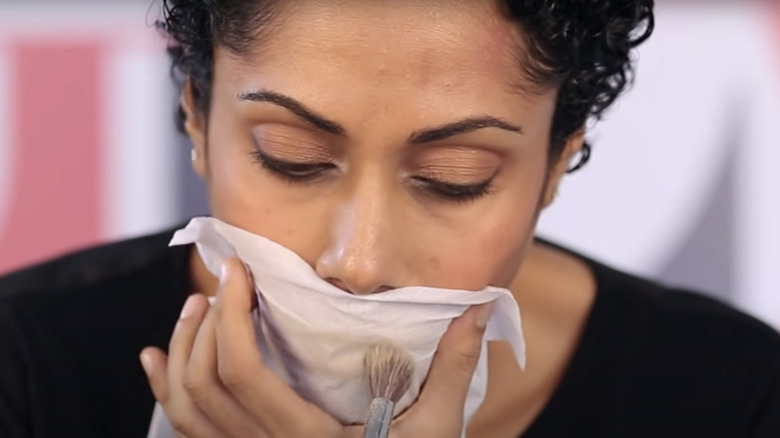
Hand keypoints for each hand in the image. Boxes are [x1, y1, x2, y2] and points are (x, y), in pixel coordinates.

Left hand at [140, 258, 492, 437]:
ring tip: (197, 306)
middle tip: (225, 281)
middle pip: (203, 385)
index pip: (242, 375)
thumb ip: (454, 366)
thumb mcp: (437, 429)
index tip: (242, 272)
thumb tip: (479, 307)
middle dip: (204, 325)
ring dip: (181, 351)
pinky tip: (153, 359)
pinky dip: (163, 390)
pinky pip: (186, 430)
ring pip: (185, 409)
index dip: (232, 318)